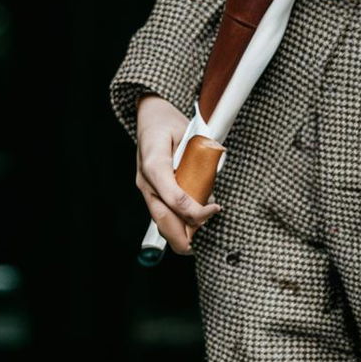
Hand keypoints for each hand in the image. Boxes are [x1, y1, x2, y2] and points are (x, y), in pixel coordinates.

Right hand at [135, 94, 221, 257]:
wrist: (150, 116)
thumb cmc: (169, 123)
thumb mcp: (189, 135)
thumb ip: (199, 161)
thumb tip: (212, 187)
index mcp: (155, 163)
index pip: (174, 197)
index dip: (195, 210)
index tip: (215, 209)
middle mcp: (146, 180)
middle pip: (162, 217)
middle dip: (181, 237)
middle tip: (202, 245)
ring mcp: (146, 187)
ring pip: (159, 219)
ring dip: (179, 232)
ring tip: (199, 236)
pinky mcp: (150, 191)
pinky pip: (161, 213)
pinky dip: (176, 223)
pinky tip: (192, 225)